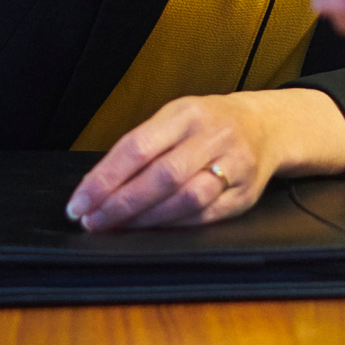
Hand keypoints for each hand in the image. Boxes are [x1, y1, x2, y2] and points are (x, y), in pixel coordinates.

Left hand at [65, 88, 344, 229]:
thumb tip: (96, 186)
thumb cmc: (206, 124)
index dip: (104, 179)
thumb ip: (141, 146)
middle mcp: (213, 136)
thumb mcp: (174, 118)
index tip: (79, 202)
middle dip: (121, 204)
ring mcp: (234, 165)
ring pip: (186, 199)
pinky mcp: (244, 194)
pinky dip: (173, 227)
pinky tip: (151, 231)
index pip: (137, 146)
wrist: (265, 128)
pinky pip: (205, 216)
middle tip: (92, 221)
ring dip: (146, 220)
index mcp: (186, 112)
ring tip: (117, 228)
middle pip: (162, 176)